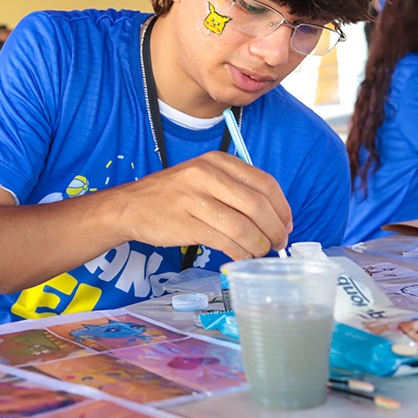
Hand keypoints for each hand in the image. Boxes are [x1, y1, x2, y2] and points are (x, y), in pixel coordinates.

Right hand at [116, 151, 292, 259]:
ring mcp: (194, 199)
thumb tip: (275, 217)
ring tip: (259, 253)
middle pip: (257, 206)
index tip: (286, 225)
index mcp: (217, 161)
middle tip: (278, 244)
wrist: (131, 206)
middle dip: (275, 230)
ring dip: (258, 246)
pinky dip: (240, 253)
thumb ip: (236, 189)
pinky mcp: (185, 224)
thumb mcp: (204, 177)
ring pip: (243, 227)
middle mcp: (206, 175)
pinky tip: (241, 256)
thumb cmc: (173, 195)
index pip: (265, 183)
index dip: (282, 208)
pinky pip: (225, 242)